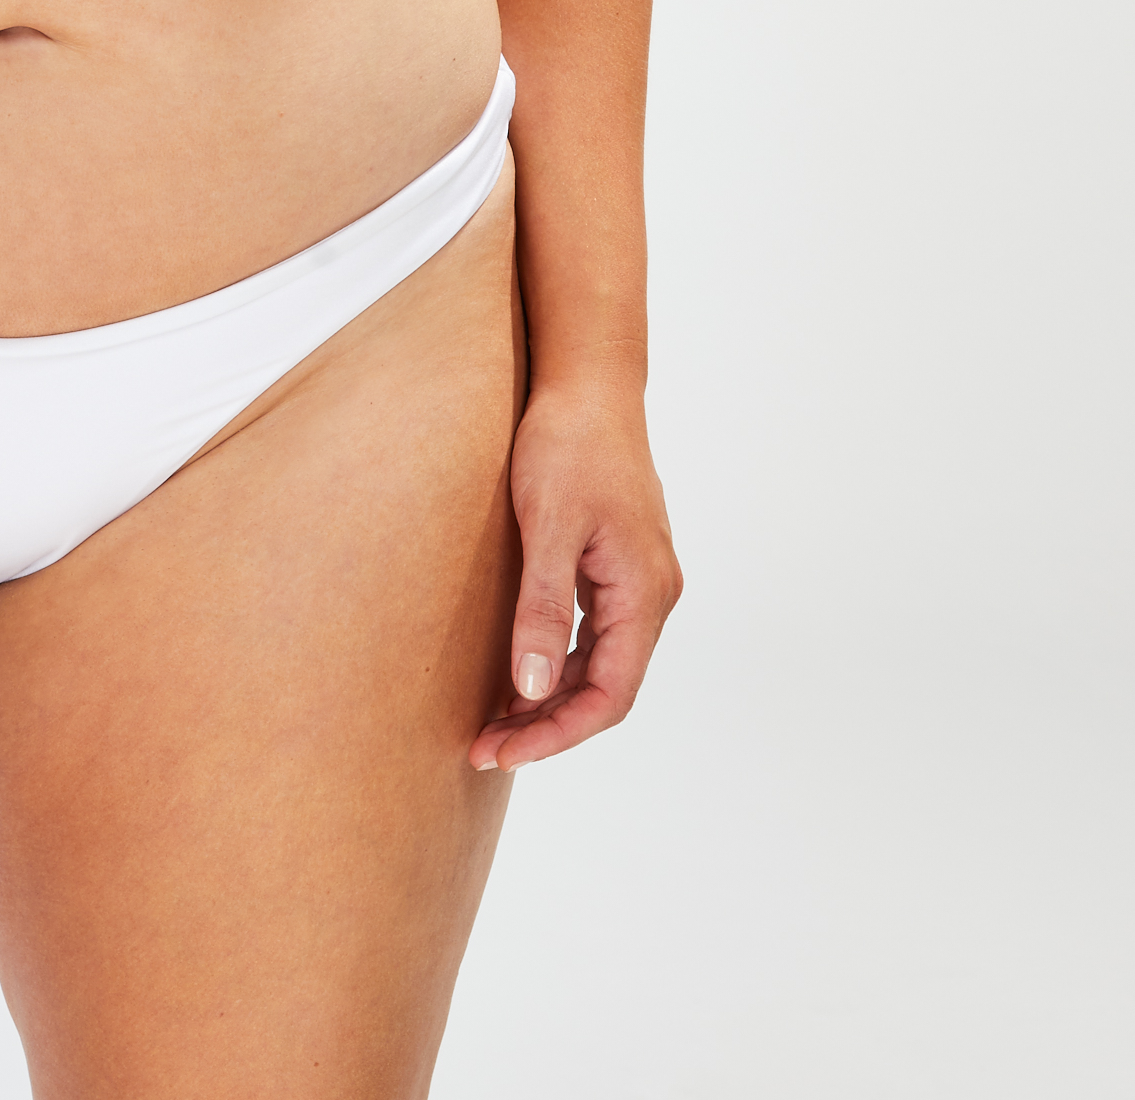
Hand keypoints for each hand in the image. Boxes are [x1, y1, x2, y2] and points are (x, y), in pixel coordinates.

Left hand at [470, 375, 680, 771]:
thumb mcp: (546, 525)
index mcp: (644, 592)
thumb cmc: (568, 444)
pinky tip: (518, 669)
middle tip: (483, 747)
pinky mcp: (616, 563)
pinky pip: (593, 633)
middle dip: (547, 725)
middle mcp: (651, 594)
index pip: (609, 695)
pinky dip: (558, 660)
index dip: (556, 734)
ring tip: (493, 721)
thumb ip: (542, 609)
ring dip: (551, 697)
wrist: (588, 383)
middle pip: (606, 688)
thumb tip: (533, 690)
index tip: (501, 751)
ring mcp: (637, 579)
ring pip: (600, 663)